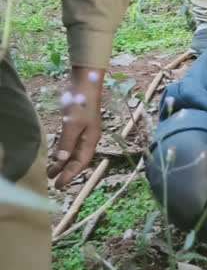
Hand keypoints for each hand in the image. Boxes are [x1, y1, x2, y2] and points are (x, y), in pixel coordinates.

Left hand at [48, 67, 103, 188]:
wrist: (85, 84)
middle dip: (66, 171)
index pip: (81, 162)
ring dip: (63, 162)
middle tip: (53, 182)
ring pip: (73, 152)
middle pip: (78, 159)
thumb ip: (67, 143)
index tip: (59, 185)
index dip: (71, 174)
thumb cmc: (81, 104)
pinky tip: (57, 155)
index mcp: (91, 140)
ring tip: (51, 172)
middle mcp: (89, 139)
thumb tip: (62, 160)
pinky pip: (70, 144)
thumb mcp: (72, 125)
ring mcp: (84, 132)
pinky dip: (63, 152)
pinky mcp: (78, 126)